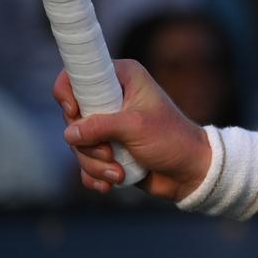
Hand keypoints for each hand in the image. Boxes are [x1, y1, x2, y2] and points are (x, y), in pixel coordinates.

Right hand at [55, 59, 213, 201]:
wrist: (190, 172)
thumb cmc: (172, 140)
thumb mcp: (136, 127)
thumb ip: (100, 126)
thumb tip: (70, 134)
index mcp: (122, 78)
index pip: (79, 74)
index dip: (68, 92)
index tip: (74, 112)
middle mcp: (113, 97)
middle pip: (73, 117)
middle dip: (87, 143)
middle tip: (109, 152)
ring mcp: (108, 125)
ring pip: (78, 143)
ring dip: (95, 164)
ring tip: (118, 173)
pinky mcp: (108, 148)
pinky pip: (85, 162)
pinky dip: (95, 175)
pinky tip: (111, 184)